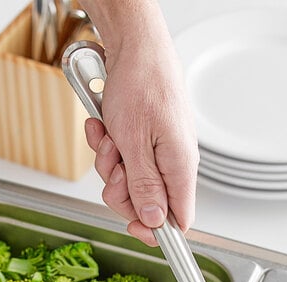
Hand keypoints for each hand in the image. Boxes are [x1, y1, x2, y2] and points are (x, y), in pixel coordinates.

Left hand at [82, 2, 198, 246]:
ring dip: (109, 164)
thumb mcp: (134, 143)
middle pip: (146, 204)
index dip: (155, 230)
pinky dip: (108, 147)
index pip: (179, 220)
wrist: (134, 46)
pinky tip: (105, 129)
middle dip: (120, 190)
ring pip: (130, 182)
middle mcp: (174, 163)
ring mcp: (159, 152)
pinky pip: (123, 160)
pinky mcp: (145, 141)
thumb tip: (154, 220)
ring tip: (108, 138)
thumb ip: (144, 187)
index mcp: (180, 168)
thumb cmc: (141, 85)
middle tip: (113, 166)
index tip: (133, 228)